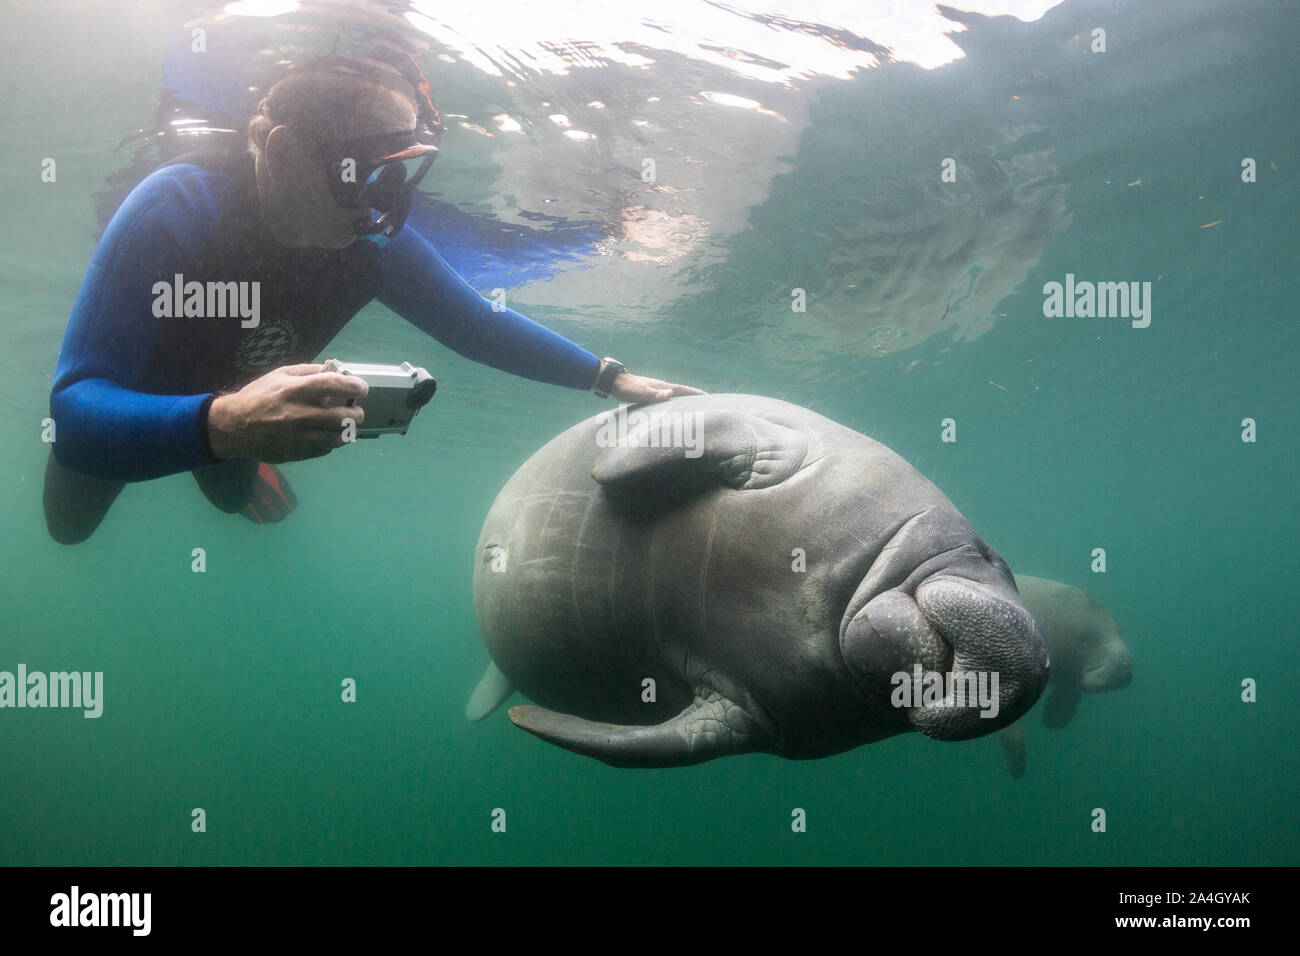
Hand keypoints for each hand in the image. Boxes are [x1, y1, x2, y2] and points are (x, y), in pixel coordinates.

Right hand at [207, 363, 368, 461]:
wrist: (232, 427)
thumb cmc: (257, 397)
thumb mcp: (278, 375)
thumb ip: (306, 372)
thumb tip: (332, 370)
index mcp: (294, 391)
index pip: (333, 385)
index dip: (353, 385)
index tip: (361, 388)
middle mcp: (298, 415)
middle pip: (342, 416)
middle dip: (357, 413)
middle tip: (357, 410)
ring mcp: (298, 437)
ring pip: (338, 437)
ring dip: (348, 430)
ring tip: (347, 424)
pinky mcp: (297, 453)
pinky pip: (325, 449)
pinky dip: (332, 441)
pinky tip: (328, 434)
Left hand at [609, 371, 705, 403]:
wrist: (616, 383)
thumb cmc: (628, 388)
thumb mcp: (642, 392)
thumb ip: (656, 394)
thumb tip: (671, 393)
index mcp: (663, 387)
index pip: (683, 390)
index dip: (695, 393)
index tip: (708, 395)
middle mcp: (662, 387)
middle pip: (682, 392)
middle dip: (693, 396)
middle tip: (705, 402)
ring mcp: (657, 390)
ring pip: (675, 395)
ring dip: (684, 399)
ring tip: (692, 405)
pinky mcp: (651, 394)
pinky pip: (667, 399)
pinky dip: (673, 402)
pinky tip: (672, 407)